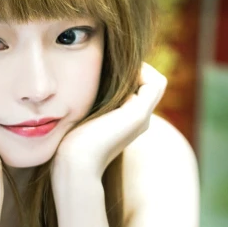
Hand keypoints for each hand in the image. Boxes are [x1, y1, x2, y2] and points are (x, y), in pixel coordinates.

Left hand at [53, 62, 166, 179]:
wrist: (75, 164)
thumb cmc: (71, 143)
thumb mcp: (84, 115)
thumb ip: (93, 100)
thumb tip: (86, 77)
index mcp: (130, 121)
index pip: (143, 88)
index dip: (132, 73)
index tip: (108, 66)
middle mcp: (141, 119)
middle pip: (152, 83)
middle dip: (136, 68)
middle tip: (111, 62)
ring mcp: (142, 117)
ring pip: (156, 82)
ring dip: (140, 68)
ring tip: (115, 66)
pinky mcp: (138, 115)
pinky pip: (153, 83)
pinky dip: (140, 72)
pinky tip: (116, 74)